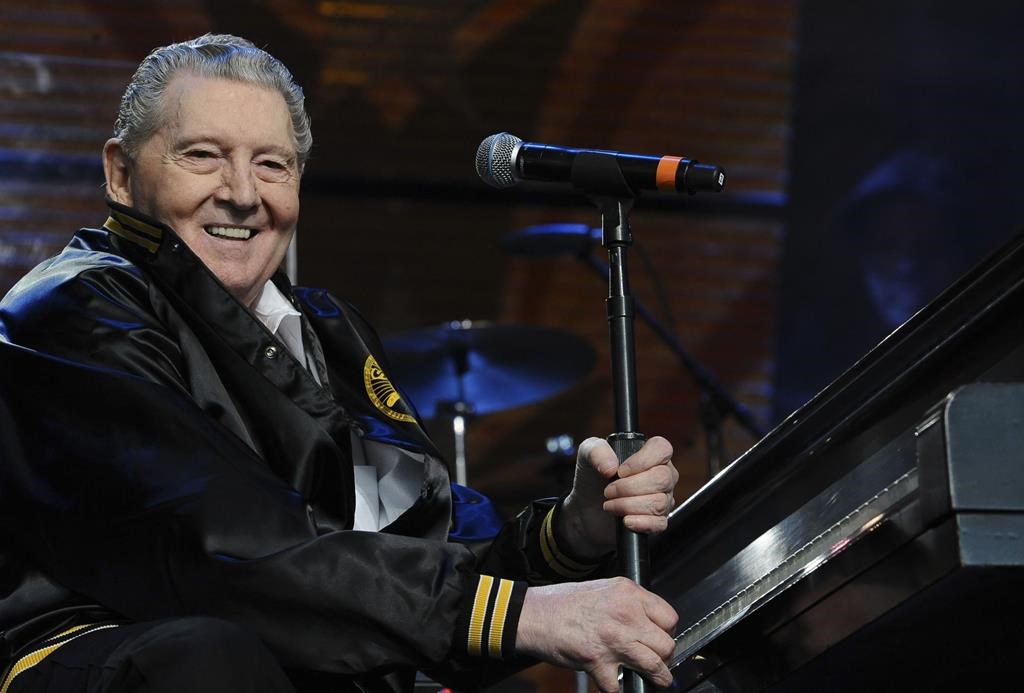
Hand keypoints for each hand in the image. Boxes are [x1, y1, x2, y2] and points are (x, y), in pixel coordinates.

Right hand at [516, 578, 677, 691]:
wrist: (534, 614)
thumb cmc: (563, 602)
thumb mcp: (604, 590)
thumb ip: (628, 603)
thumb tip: (648, 622)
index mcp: (628, 593)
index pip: (669, 617)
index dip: (667, 631)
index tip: (661, 638)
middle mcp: (625, 614)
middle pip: (666, 644)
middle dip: (664, 656)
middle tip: (656, 659)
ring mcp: (614, 639)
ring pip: (654, 665)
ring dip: (657, 677)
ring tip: (656, 680)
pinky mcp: (599, 661)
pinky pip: (621, 685)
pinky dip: (619, 688)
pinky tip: (616, 682)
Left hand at [561, 436, 676, 557]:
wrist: (586, 507)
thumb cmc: (593, 477)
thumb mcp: (587, 454)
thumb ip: (597, 451)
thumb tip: (611, 467)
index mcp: (651, 454)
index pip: (662, 449)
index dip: (642, 461)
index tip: (620, 471)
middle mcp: (663, 475)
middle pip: (662, 478)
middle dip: (629, 487)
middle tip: (608, 490)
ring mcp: (663, 499)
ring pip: (659, 502)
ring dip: (628, 505)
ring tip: (610, 504)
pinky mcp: (657, 521)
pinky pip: (659, 523)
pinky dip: (640, 522)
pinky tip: (625, 520)